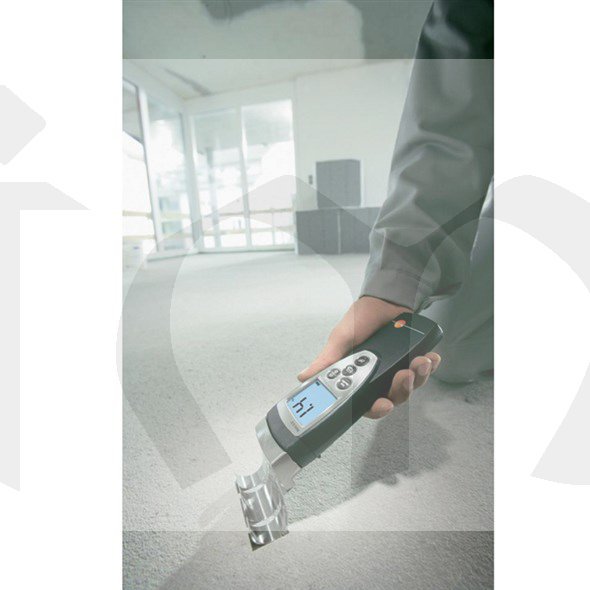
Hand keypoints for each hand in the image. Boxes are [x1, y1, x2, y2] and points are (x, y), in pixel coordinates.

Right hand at [297, 296, 440, 418]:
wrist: (385, 298)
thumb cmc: (360, 319)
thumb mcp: (341, 338)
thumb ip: (327, 359)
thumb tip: (303, 377)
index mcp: (359, 377)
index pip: (366, 403)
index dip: (375, 409)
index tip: (382, 404)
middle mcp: (379, 377)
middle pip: (392, 398)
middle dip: (401, 390)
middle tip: (403, 374)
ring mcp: (398, 369)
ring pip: (411, 387)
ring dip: (417, 377)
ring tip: (419, 361)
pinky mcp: (413, 359)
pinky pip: (424, 372)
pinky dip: (429, 366)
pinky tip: (431, 358)